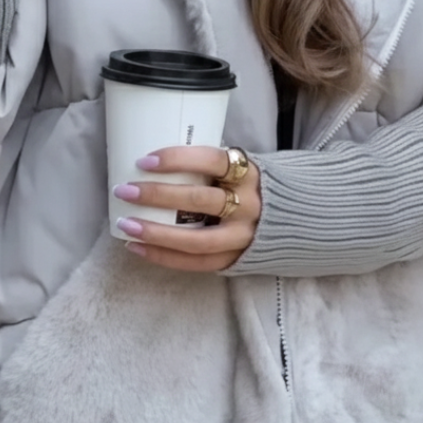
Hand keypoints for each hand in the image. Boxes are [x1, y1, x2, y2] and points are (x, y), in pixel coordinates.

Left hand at [113, 147, 261, 271]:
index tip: (144, 161)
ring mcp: (242, 236)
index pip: (212, 160)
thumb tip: (155, 161)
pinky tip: (137, 248)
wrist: (297, 221)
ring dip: (156, 232)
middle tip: (125, 190)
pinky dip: (163, 257)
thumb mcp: (242, 170)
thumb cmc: (253, 188)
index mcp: (249, 174)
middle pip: (200, 200)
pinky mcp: (235, 259)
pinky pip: (196, 262)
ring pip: (196, 239)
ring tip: (125, 225)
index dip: (177, 159)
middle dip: (158, 195)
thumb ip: (212, 167)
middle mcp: (248, 205)